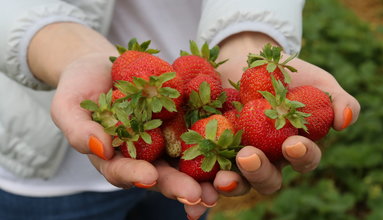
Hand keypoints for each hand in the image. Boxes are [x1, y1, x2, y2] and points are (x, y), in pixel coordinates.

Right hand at [28, 23, 216, 218]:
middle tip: (198, 195)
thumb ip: (78, 130)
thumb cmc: (80, 86)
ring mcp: (166, 139)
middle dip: (179, 186)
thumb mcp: (69, 106)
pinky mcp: (183, 121)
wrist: (104, 65)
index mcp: (115, 159)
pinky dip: (216, 141)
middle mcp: (144, 156)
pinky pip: (201, 131)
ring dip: (205, 175)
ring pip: (186, 161)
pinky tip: (232, 147)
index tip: (149, 178)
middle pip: (162, 175)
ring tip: (222, 185)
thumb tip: (99, 149)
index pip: (124, 173)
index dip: (136, 176)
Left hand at [210, 32, 359, 196]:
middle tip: (249, 157)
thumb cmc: (287, 72)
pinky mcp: (209, 148)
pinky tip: (194, 183)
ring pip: (236, 180)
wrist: (247, 58)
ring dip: (230, 183)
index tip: (294, 144)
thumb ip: (336, 99)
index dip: (302, 157)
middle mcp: (266, 158)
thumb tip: (346, 120)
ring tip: (221, 177)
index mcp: (293, 147)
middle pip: (268, 179)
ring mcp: (236, 155)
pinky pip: (204, 169)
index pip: (304, 160)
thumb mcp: (317, 81)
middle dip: (259, 173)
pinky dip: (200, 181)